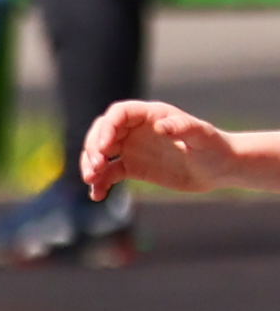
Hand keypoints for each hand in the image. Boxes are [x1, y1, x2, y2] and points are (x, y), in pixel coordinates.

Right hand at [84, 98, 238, 195]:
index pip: (118, 114)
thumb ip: (183, 127)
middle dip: (93, 148)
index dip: (106, 128)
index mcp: (150, 116)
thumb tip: (161, 126)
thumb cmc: (215, 148)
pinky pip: (109, 173)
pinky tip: (97, 195)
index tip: (103, 148)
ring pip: (100, 153)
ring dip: (90, 165)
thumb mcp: (202, 137)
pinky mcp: (133, 167)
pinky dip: (100, 183)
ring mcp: (132, 148)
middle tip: (95, 167)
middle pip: (102, 132)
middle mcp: (136, 129)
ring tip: (91, 181)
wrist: (220, 169)